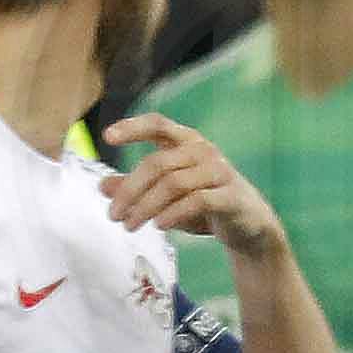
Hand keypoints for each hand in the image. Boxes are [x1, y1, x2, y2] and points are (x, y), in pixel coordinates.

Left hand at [101, 112, 285, 260]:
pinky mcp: (231, 196)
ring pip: (173, 184)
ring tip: (129, 226)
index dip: (133, 127)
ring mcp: (220, 172)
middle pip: (157, 164)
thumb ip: (136, 188)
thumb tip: (103, 186)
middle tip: (113, 215)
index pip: (158, 125)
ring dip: (145, 207)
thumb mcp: (165, 196)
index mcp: (186, 143)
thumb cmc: (203, 205)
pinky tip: (159, 226)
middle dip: (129, 191)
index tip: (107, 136)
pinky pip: (197, 201)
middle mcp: (203, 151)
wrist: (249, 227)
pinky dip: (173, 214)